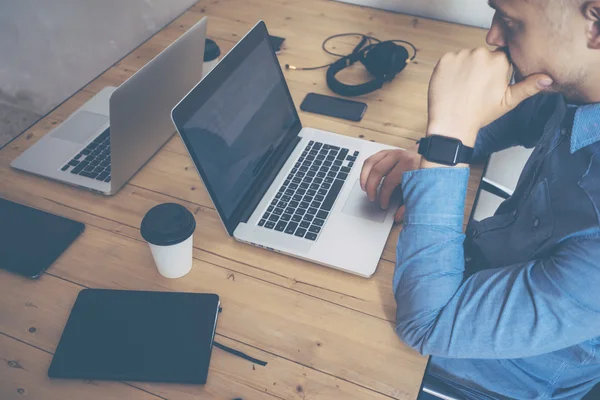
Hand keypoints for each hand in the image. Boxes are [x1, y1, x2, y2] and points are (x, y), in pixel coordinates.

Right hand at [360, 147, 420, 222]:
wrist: (430, 159)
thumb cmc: (424, 174)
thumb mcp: (420, 189)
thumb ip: (409, 203)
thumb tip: (397, 217)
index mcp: (409, 164)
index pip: (389, 182)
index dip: (384, 196)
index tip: (383, 205)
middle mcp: (399, 156)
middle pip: (377, 171)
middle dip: (371, 187)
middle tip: (372, 198)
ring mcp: (392, 153)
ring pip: (371, 163)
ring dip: (364, 178)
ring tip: (365, 189)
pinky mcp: (386, 152)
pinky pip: (371, 159)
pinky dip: (365, 170)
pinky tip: (365, 179)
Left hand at [427, 48, 552, 145]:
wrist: (451, 122)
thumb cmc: (481, 113)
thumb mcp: (508, 101)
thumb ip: (528, 86)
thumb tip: (548, 78)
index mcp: (500, 61)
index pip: (502, 56)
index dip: (497, 69)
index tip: (491, 82)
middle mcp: (481, 53)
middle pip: (484, 56)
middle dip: (481, 68)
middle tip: (476, 88)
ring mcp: (461, 55)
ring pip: (467, 57)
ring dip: (466, 68)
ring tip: (464, 87)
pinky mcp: (445, 59)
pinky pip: (451, 60)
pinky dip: (452, 69)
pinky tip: (453, 84)